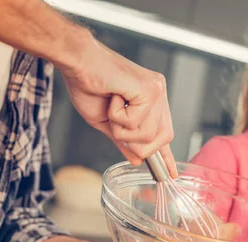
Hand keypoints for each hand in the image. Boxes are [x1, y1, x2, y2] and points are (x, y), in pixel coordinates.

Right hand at [60, 35, 176, 176]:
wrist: (77, 61)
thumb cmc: (88, 85)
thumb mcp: (107, 122)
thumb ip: (124, 141)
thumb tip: (137, 159)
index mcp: (151, 99)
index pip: (164, 132)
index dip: (166, 155)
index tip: (171, 173)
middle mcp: (159, 93)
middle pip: (161, 138)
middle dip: (135, 142)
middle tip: (115, 124)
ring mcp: (157, 91)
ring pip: (148, 135)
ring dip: (123, 129)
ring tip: (112, 107)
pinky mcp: (150, 90)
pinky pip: (137, 123)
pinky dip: (118, 117)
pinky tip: (114, 98)